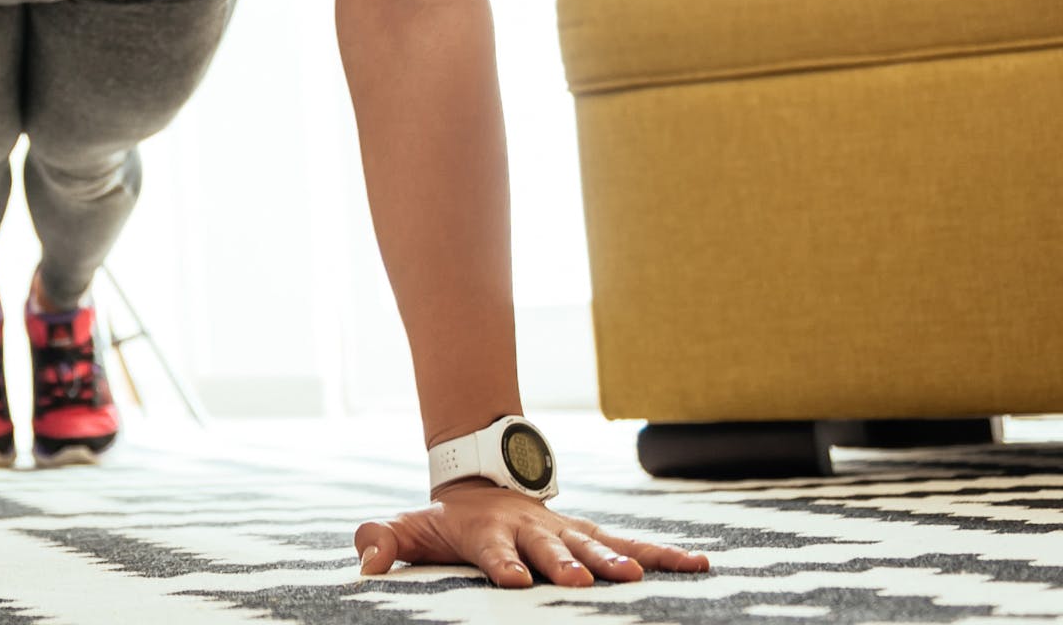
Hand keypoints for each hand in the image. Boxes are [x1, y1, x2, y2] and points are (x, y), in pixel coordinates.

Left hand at [354, 480, 710, 586]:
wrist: (483, 483)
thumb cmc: (444, 520)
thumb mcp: (407, 527)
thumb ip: (382, 541)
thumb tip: (365, 562)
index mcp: (488, 533)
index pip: (494, 551)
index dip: (503, 564)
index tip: (513, 580)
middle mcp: (533, 530)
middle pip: (551, 548)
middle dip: (567, 565)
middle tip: (581, 583)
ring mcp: (567, 532)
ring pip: (598, 545)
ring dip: (618, 560)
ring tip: (641, 576)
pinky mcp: (593, 535)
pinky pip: (633, 544)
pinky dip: (666, 554)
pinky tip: (700, 564)